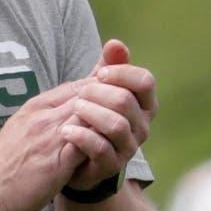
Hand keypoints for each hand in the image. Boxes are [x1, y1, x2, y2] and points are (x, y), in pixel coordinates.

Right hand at [0, 75, 149, 210]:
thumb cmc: (8, 165)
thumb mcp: (24, 129)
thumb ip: (47, 115)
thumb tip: (69, 107)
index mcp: (36, 107)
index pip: (76, 86)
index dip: (100, 86)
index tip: (119, 89)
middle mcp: (43, 116)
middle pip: (86, 94)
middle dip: (112, 95)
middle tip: (135, 100)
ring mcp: (48, 137)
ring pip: (88, 114)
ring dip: (110, 115)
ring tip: (131, 120)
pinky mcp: (55, 160)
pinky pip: (85, 143)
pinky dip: (101, 140)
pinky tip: (117, 144)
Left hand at [64, 40, 157, 193]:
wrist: (79, 157)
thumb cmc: (94, 116)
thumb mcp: (101, 88)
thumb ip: (109, 66)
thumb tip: (116, 44)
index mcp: (144, 104)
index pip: (145, 81)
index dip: (121, 73)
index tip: (100, 73)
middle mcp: (142, 127)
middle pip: (126, 101)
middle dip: (98, 92)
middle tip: (80, 92)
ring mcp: (129, 148)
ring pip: (116, 125)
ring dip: (90, 112)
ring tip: (73, 108)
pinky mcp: (112, 166)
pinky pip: (100, 148)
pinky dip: (81, 136)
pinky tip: (65, 130)